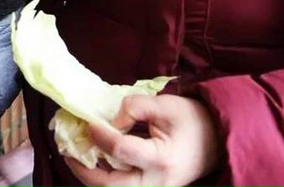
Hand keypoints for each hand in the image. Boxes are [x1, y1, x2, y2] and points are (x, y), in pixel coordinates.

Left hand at [66, 95, 222, 186]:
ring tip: (74, 157)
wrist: (217, 141)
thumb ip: (135, 107)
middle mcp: (158, 182)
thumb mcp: (165, 104)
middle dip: (85, 171)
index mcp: (163, 158)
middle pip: (112, 185)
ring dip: (91, 177)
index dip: (100, 135)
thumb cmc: (192, 120)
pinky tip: (91, 160)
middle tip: (66, 152)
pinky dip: (103, 177)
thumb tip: (108, 120)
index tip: (88, 122)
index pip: (122, 150)